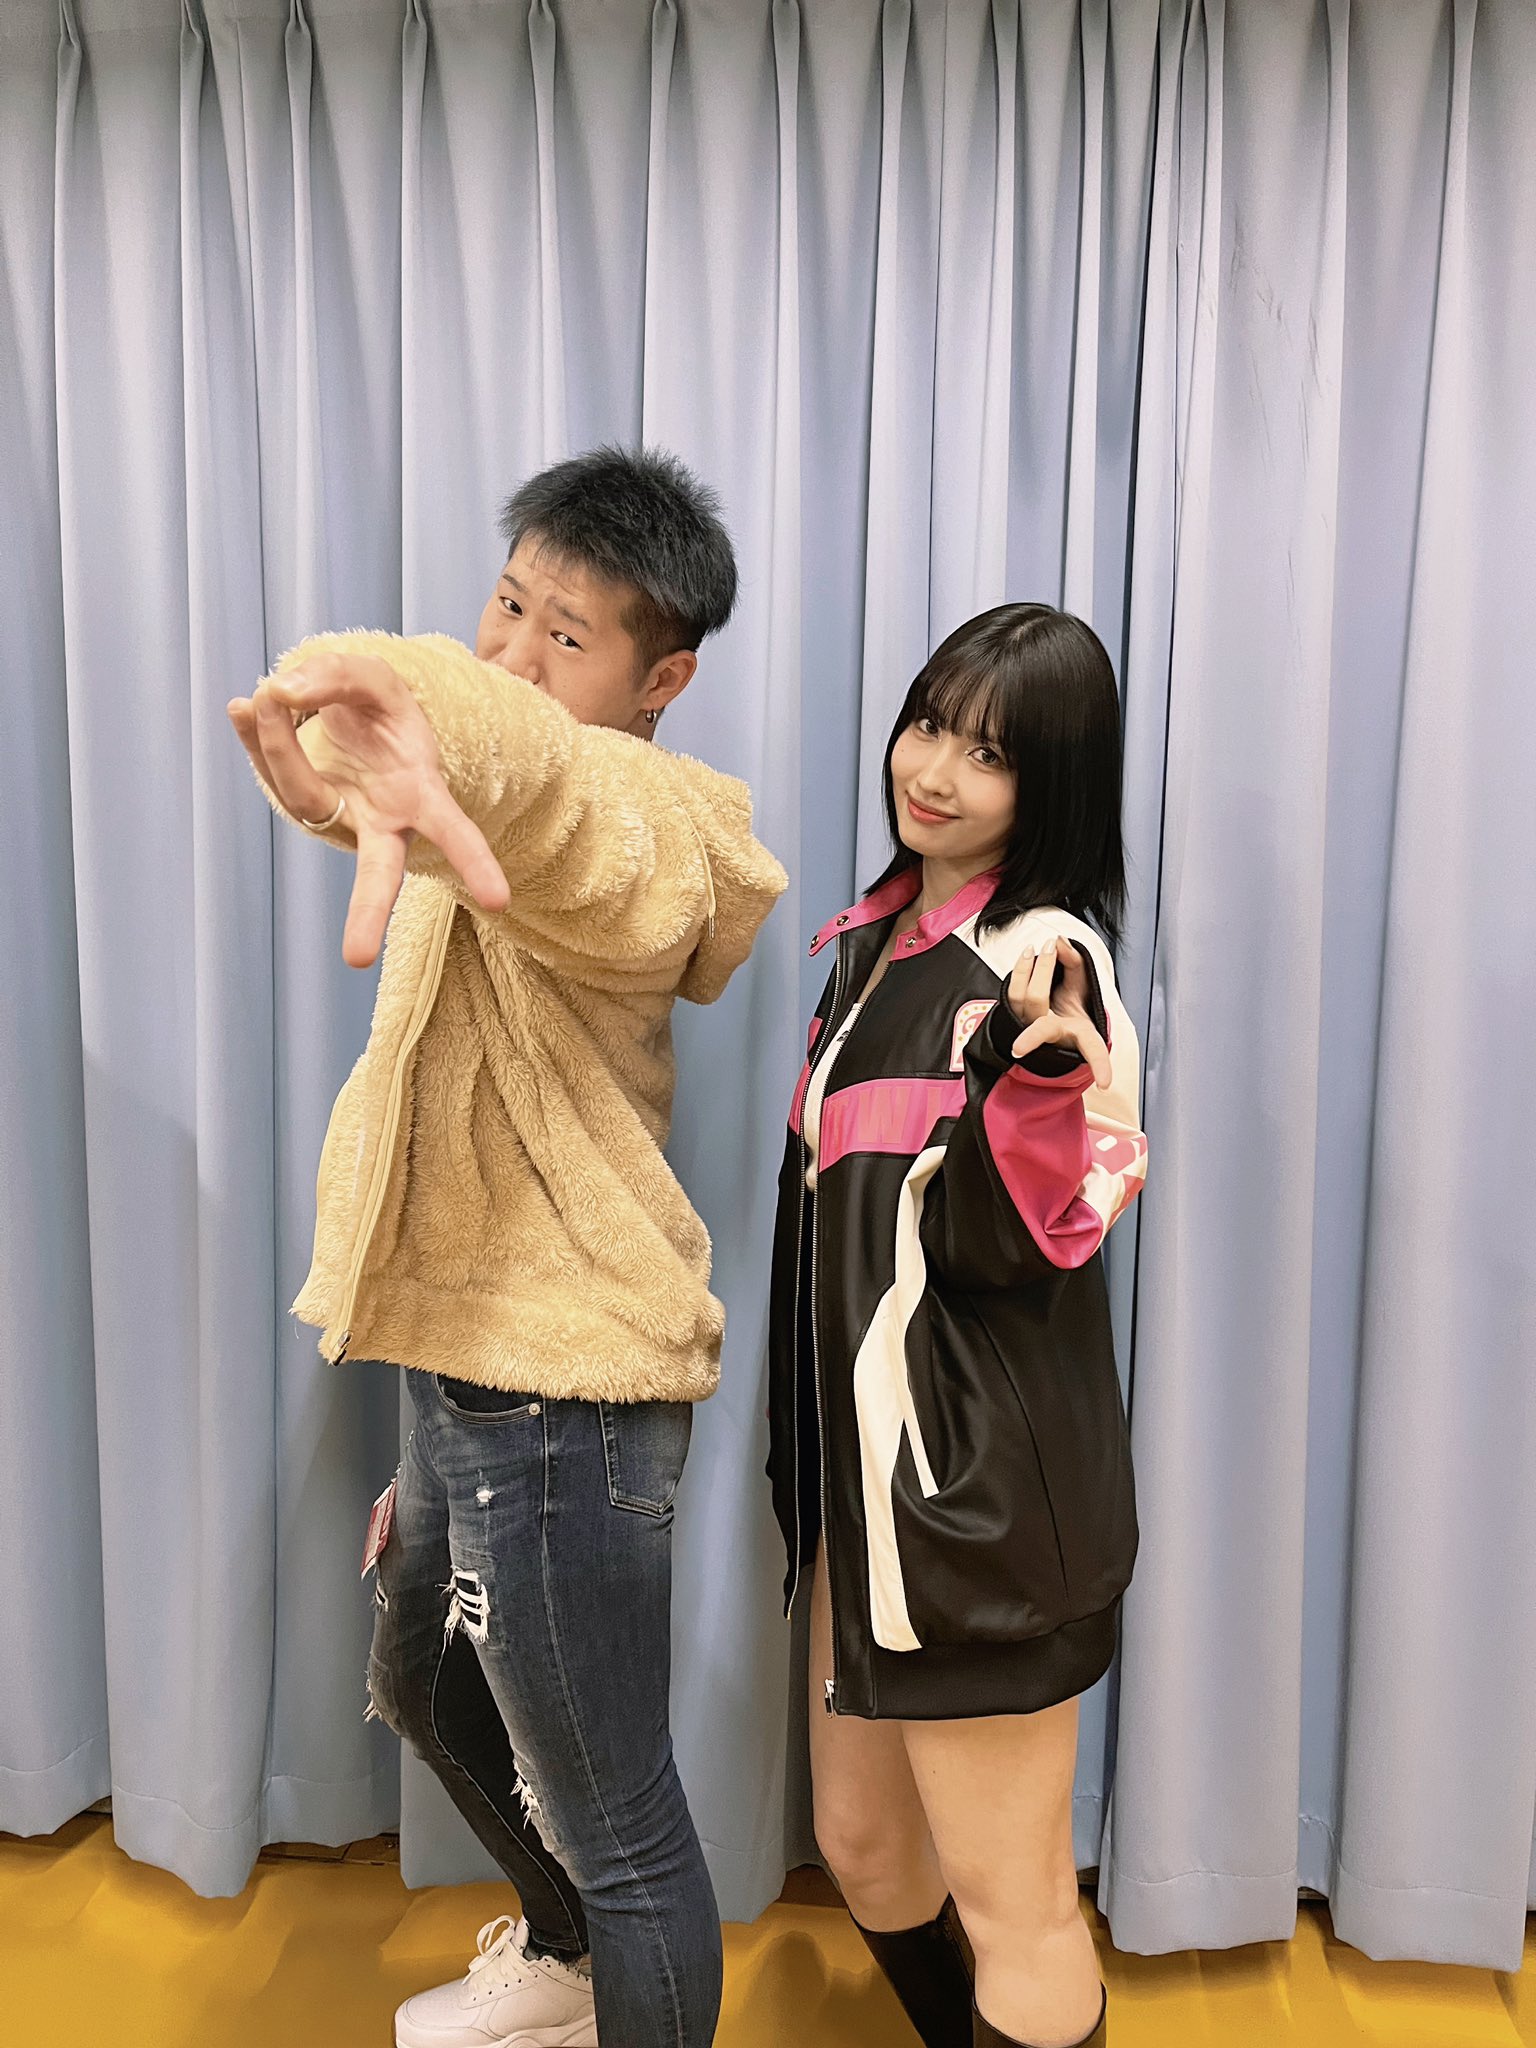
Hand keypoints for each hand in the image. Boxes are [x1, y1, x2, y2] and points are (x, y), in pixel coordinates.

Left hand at [227, 651, 510, 968]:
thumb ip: (337, 678)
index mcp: (421, 795)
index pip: (452, 832)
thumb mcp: (376, 681)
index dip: (475, 862)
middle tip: (357, 959)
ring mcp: (337, 818)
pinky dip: (253, 736)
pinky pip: (272, 771)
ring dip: (277, 746)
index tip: (500, 902)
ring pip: (303, 795)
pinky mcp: (300, 803)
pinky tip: (241, 710)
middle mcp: (382, 821)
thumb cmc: (382, 711)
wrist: (356, 717)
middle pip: (379, 873)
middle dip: (369, 912)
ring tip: (258, 699)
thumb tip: (282, 694)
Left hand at [1005, 937, 1111, 1088]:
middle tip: (1050, 948)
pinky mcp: (1011, 1020)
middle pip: (1042, 1016)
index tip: (1105, 1084)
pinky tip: (1027, 954)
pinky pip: (1012, 993)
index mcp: (1079, 1034)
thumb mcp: (1081, 986)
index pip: (1092, 1051)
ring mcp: (1028, 1030)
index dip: (1100, 1066)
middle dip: (1042, 976)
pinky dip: (1020, 970)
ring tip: (1036, 946)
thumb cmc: (1070, 1004)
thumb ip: (1075, 962)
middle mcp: (1054, 1037)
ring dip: (1028, 969)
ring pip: (1021, 999)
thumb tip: (1059, 943)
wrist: (1047, 1017)